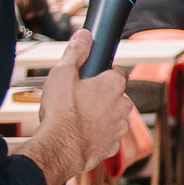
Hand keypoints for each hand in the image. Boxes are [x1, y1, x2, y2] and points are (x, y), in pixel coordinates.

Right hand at [23, 31, 131, 184]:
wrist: (60, 149)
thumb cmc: (61, 112)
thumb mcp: (62, 73)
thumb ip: (76, 52)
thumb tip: (84, 35)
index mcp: (114, 85)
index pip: (118, 72)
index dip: (104, 73)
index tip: (92, 77)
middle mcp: (123, 105)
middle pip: (115, 96)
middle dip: (101, 96)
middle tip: (79, 100)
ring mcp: (120, 127)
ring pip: (112, 117)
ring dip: (100, 116)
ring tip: (77, 119)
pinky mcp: (113, 146)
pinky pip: (107, 136)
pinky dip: (98, 135)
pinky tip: (80, 135)